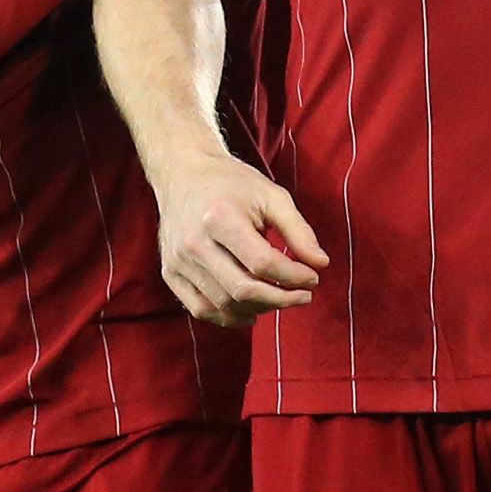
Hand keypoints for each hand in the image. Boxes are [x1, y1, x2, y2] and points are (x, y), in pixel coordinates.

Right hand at [154, 150, 324, 324]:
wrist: (184, 174)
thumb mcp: (272, 196)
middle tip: (303, 296)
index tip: (314, 277)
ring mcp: (178, 260)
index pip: (263, 263)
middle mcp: (193, 242)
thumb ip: (299, 231)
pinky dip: (229, 317)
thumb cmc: (233, 185)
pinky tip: (251, 311)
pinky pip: (201, 309)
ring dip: (259, 309)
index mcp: (219, 217)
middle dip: (281, 299)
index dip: (294, 277)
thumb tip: (320, 264)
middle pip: (243, 290)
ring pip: (224, 305)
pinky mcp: (170, 272)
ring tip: (279, 298)